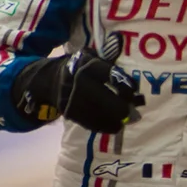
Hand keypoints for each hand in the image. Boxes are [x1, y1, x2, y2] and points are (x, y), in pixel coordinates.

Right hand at [14, 46, 142, 131]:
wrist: (50, 78)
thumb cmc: (83, 69)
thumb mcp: (95, 59)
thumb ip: (112, 70)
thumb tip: (136, 92)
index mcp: (88, 63)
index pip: (110, 74)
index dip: (125, 85)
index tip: (134, 92)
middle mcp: (77, 78)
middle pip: (101, 97)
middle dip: (120, 108)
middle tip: (133, 115)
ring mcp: (69, 95)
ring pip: (94, 112)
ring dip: (113, 121)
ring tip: (123, 123)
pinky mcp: (66, 109)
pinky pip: (86, 121)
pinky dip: (101, 126)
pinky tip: (113, 127)